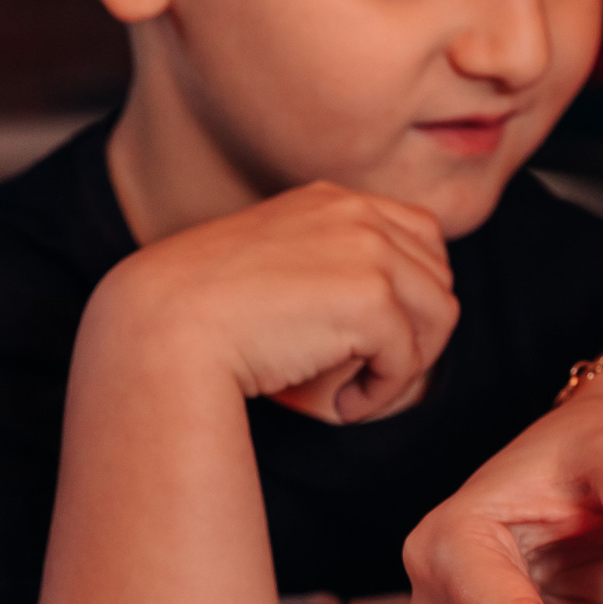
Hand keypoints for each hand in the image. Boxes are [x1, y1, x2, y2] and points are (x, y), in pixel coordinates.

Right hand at [102, 181, 455, 422]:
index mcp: (332, 201)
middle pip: (438, 277)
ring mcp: (367, 252)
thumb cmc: (204, 313)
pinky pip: (408, 360)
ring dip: (404, 364)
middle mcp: (356, 214)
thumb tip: (390, 311)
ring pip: (438, 316)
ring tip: (356, 387)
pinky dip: (380, 393)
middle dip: (416, 331)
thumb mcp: (273, 265)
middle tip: (369, 369)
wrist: (164, 328)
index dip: (412, 292)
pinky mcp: (370, 300)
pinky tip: (339, 402)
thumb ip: (327, 265)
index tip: (375, 333)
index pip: (421, 236)